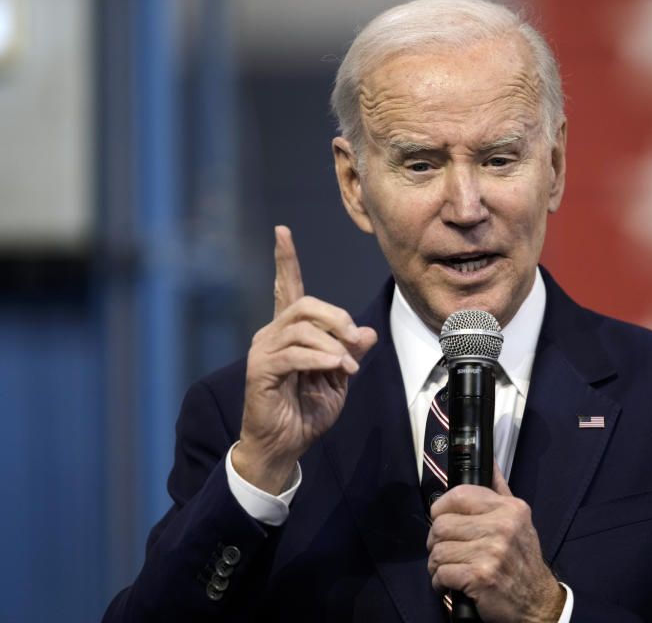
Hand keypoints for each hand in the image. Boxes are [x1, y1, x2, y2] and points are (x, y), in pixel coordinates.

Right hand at [233, 226, 377, 492]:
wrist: (285, 446)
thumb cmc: (307, 411)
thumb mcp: (338, 377)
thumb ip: (349, 351)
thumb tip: (365, 332)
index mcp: (290, 332)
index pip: (287, 288)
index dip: (285, 260)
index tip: (282, 231)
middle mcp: (272, 335)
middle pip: (305, 305)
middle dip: (336, 317)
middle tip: (355, 340)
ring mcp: (263, 351)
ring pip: (302, 328)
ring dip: (332, 345)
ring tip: (347, 367)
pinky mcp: (260, 371)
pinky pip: (294, 354)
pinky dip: (321, 359)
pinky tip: (335, 369)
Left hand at [426, 465, 565, 622]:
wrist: (537, 602)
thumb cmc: (522, 561)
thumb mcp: (518, 520)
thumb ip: (499, 490)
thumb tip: (489, 460)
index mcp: (509, 509)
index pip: (458, 495)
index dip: (441, 509)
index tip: (443, 520)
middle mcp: (502, 527)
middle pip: (441, 525)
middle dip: (436, 542)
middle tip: (445, 551)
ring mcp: (492, 552)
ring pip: (438, 551)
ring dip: (437, 565)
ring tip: (449, 569)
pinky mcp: (481, 577)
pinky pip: (442, 573)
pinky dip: (440, 583)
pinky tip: (451, 584)